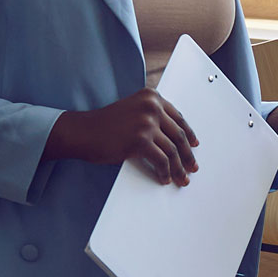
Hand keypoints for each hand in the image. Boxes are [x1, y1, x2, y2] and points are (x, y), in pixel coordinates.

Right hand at [45, 88, 197, 185]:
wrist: (82, 131)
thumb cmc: (104, 124)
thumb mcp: (132, 110)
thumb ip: (151, 115)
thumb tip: (174, 137)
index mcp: (152, 97)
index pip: (178, 117)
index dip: (189, 133)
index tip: (195, 145)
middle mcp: (152, 107)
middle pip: (179, 134)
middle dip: (188, 154)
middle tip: (193, 167)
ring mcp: (146, 123)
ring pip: (172, 150)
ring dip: (179, 168)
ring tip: (182, 178)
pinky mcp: (140, 140)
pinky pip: (161, 160)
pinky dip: (165, 172)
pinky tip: (165, 179)